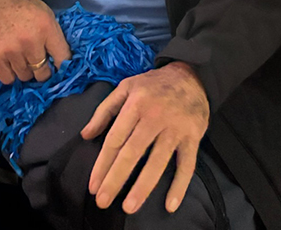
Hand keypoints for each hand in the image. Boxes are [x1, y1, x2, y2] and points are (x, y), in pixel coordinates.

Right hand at [0, 0, 70, 83]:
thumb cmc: (24, 8)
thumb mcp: (47, 15)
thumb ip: (55, 38)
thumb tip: (62, 61)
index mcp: (47, 28)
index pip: (62, 59)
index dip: (62, 66)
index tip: (59, 68)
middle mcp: (30, 41)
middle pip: (42, 74)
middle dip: (43, 71)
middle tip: (39, 64)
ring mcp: (11, 50)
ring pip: (25, 77)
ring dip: (25, 71)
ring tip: (22, 58)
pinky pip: (8, 79)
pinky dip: (10, 74)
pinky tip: (11, 63)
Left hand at [81, 63, 208, 215]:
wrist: (192, 74)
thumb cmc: (154, 85)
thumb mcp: (126, 87)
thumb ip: (104, 110)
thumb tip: (86, 135)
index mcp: (136, 103)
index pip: (116, 138)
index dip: (103, 163)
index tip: (93, 186)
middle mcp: (156, 115)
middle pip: (133, 152)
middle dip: (116, 178)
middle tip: (103, 201)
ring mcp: (176, 127)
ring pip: (158, 160)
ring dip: (143, 186)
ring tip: (129, 207)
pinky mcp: (194, 135)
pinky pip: (187, 163)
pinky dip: (180, 185)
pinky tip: (170, 205)